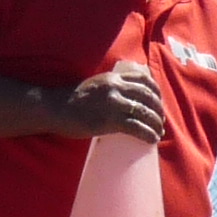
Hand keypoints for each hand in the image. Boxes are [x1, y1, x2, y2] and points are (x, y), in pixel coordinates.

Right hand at [52, 60, 167, 143]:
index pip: (144, 79)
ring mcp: (113, 103)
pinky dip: (148, 133)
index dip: (156, 91)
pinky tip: (152, 139)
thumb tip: (126, 98)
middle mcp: (116, 87)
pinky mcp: (109, 120)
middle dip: (158, 109)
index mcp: (114, 77)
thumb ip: (112, 86)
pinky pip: (136, 127)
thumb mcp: (96, 84)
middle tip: (161, 120)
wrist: (56, 108)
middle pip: (148, 96)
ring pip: (144, 112)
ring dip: (156, 123)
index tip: (158, 102)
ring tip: (158, 132)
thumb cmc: (73, 99)